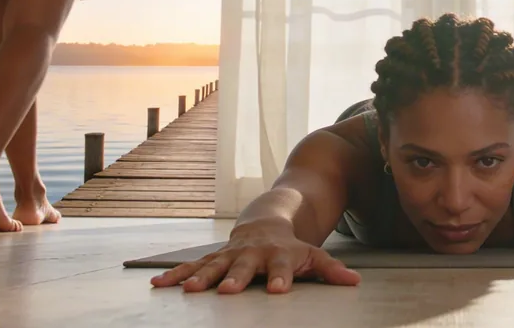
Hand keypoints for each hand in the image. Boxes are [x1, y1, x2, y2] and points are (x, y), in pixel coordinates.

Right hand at [149, 219, 361, 294]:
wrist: (267, 221)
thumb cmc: (292, 246)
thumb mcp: (313, 255)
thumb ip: (331, 269)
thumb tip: (355, 282)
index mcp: (278, 255)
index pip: (282, 267)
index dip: (281, 278)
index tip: (278, 291)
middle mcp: (251, 254)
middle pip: (244, 267)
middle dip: (236, 278)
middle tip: (229, 291)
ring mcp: (230, 255)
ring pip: (213, 267)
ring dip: (200, 278)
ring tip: (188, 291)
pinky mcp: (213, 258)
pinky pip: (191, 268)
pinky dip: (175, 276)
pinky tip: (158, 285)